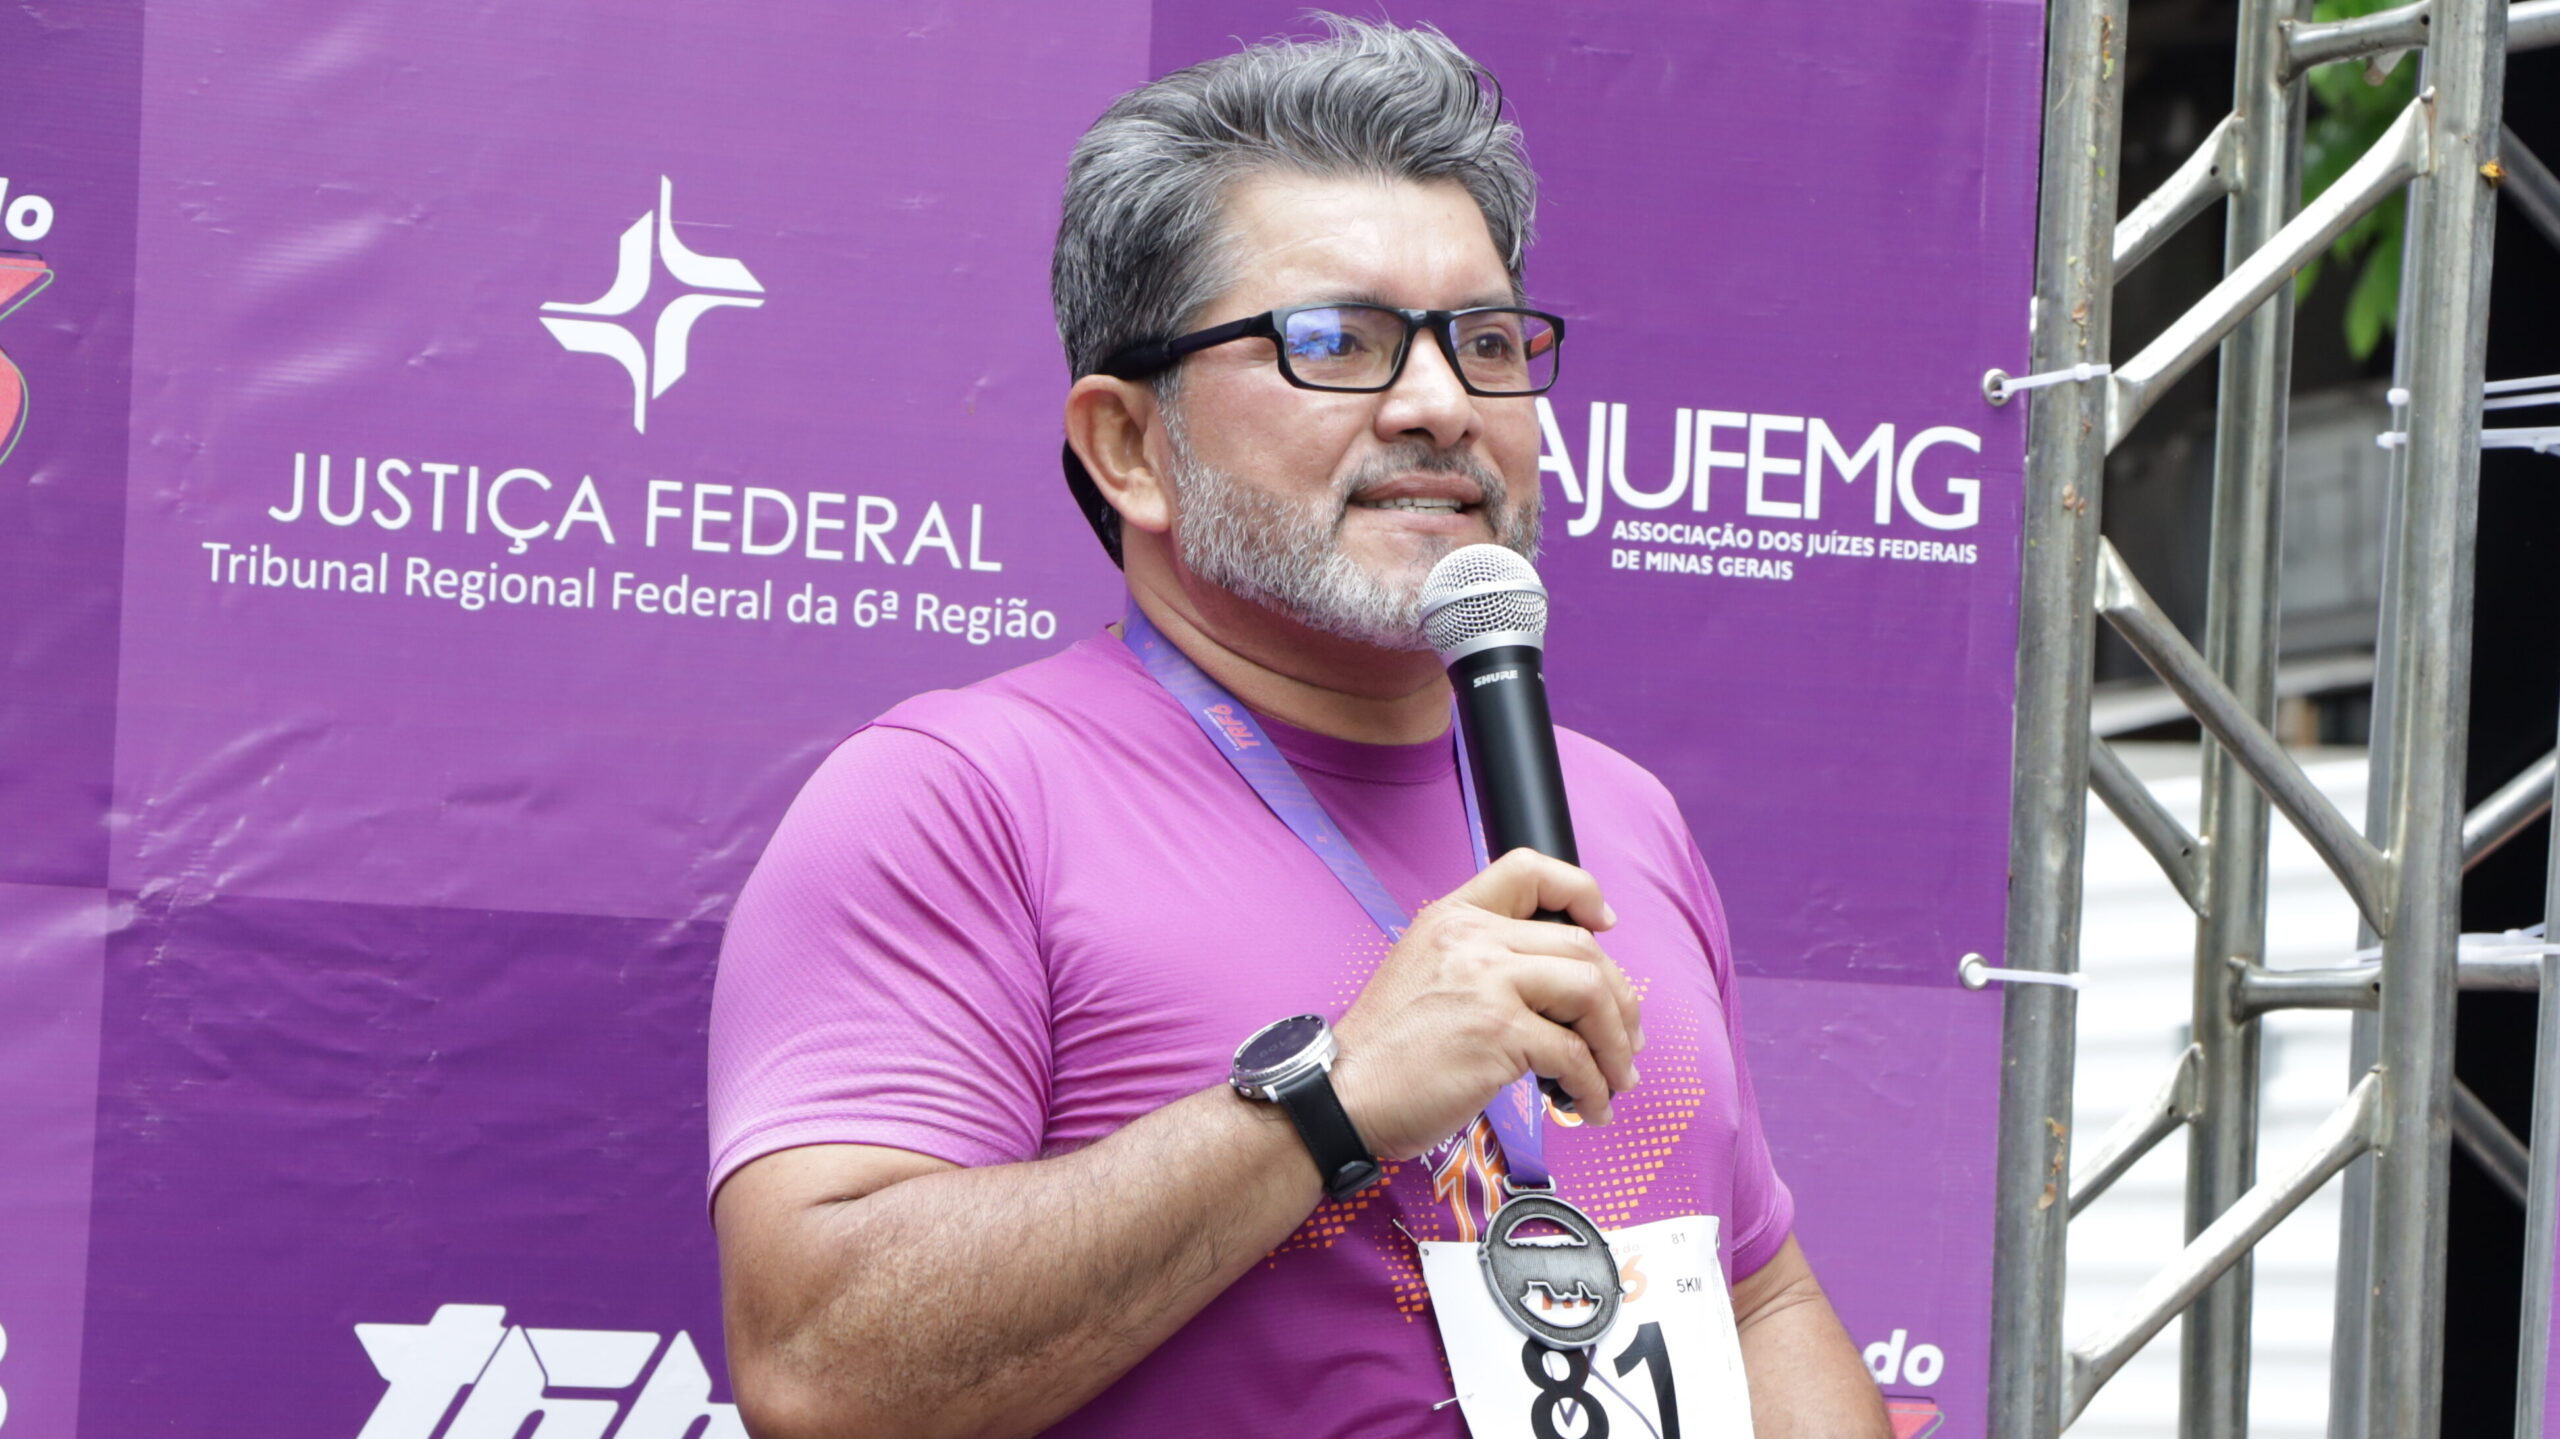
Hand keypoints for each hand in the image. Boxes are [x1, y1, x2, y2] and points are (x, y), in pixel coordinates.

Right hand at [1328, 848, 1642, 1160]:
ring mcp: (1486, 982)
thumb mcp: (1425, 974)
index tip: (1605, 927)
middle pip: (1580, 947)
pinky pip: (1573, 1054)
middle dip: (1618, 999)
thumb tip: (1563, 990)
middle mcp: (1471, 938)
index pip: (1528, 870)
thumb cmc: (1385, 1051)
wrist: (1340, 1095)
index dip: (1580, 891)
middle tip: (1624, 1041)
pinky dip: (1592, 1086)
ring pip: (1590, 994)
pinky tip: (1587, 1106)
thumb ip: (1482, 963)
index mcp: (1452, 917)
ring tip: (1614, 1080)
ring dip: (1614, 1044)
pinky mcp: (1497, 1032)